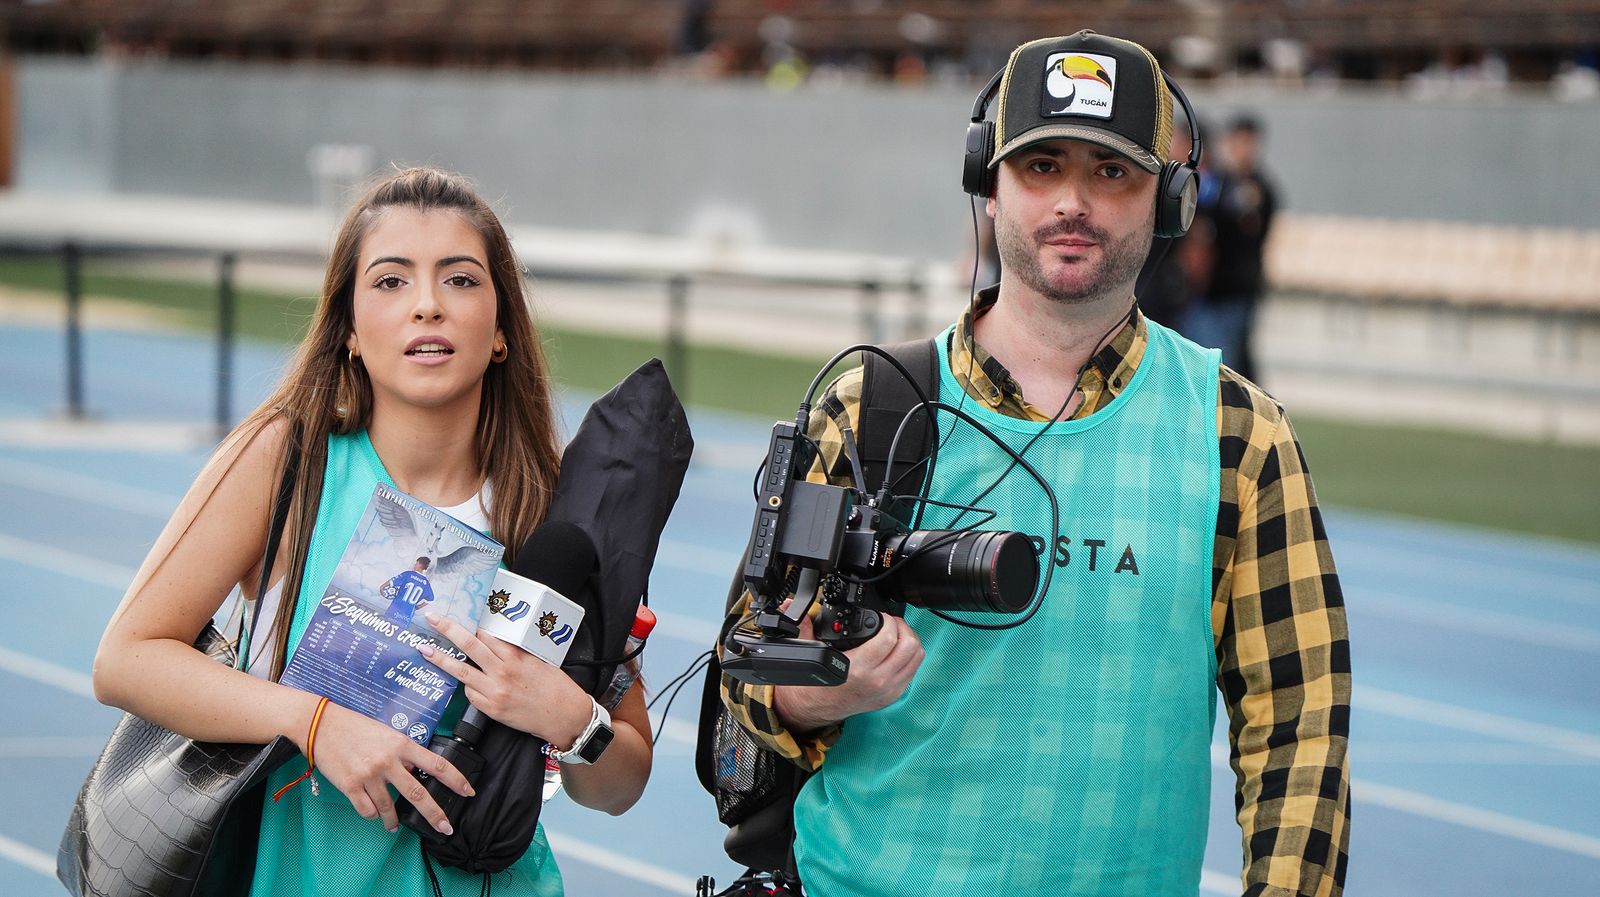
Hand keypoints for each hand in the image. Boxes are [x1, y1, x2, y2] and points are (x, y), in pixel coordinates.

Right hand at [308, 699, 472, 835]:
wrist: (320, 725)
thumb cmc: (355, 727)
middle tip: (445, 828)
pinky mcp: (349, 785)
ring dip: (393, 821)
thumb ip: (404, 752)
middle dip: (435, 814)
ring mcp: (368, 774)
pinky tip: (373, 813)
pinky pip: (367, 810)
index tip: (468, 791)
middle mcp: (388, 761)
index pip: (437, 764)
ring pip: (389, 808)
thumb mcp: (387, 733)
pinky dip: (372, 814)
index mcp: (401, 745)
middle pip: (418, 794)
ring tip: (394, 827)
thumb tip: (418, 770)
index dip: (456, 780)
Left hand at [420, 612, 590, 749]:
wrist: (563, 715)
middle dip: (448, 629)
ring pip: (461, 671)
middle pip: (469, 645)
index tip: (456, 613)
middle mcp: (503, 671)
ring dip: (441, 659)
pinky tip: (472, 685)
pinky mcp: (492, 709)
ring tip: (425, 649)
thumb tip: (494, 641)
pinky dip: (468, 687)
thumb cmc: (555, 686)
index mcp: (516, 655)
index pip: (486, 634)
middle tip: (432, 618)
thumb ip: (515, 651)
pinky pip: (471, 694)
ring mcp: (495, 691)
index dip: (469, 623)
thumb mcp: (538, 660)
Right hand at [772, 610, 922, 733]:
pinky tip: (896, 650)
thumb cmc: (815, 684)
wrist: (815, 709)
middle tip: (891, 623)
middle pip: (909, 646)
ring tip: (896, 633)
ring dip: (909, 640)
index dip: (888, 621)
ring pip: (917, 657)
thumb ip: (804, 626)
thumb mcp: (810, 652)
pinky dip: (909, 656)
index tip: (881, 617)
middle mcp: (877, 681)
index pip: (889, 638)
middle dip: (902, 627)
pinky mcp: (893, 695)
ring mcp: (888, 690)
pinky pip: (913, 670)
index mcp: (858, 670)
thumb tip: (791, 605)